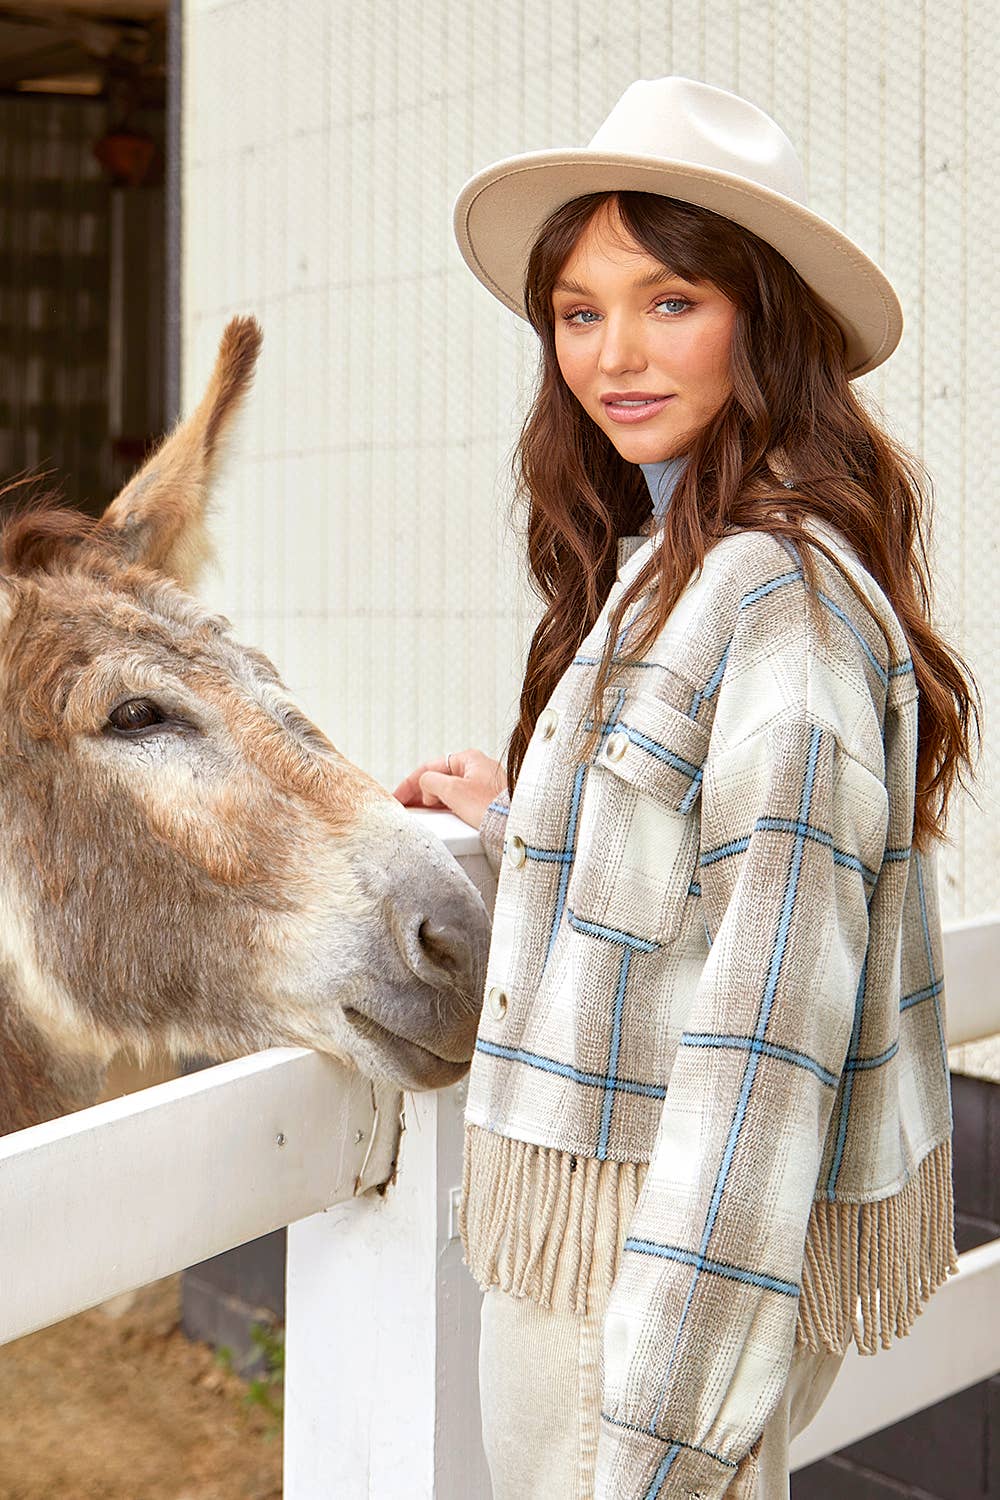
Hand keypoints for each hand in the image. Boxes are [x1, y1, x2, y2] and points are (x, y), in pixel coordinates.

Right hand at [392, 749, 506, 830]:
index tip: (397, 797)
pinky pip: (459, 801)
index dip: (410, 782)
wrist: (515, 825)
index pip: (430, 767)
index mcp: (468, 759)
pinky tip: (438, 817)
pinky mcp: (486, 801)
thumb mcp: (452, 789)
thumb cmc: (489, 805)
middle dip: (420, 792)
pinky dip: (445, 807)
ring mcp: (482, 785)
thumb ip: (430, 782)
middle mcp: (476, 768)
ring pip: (449, 790)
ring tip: (418, 813)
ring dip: (432, 801)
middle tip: (405, 807)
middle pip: (439, 778)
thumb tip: (425, 785)